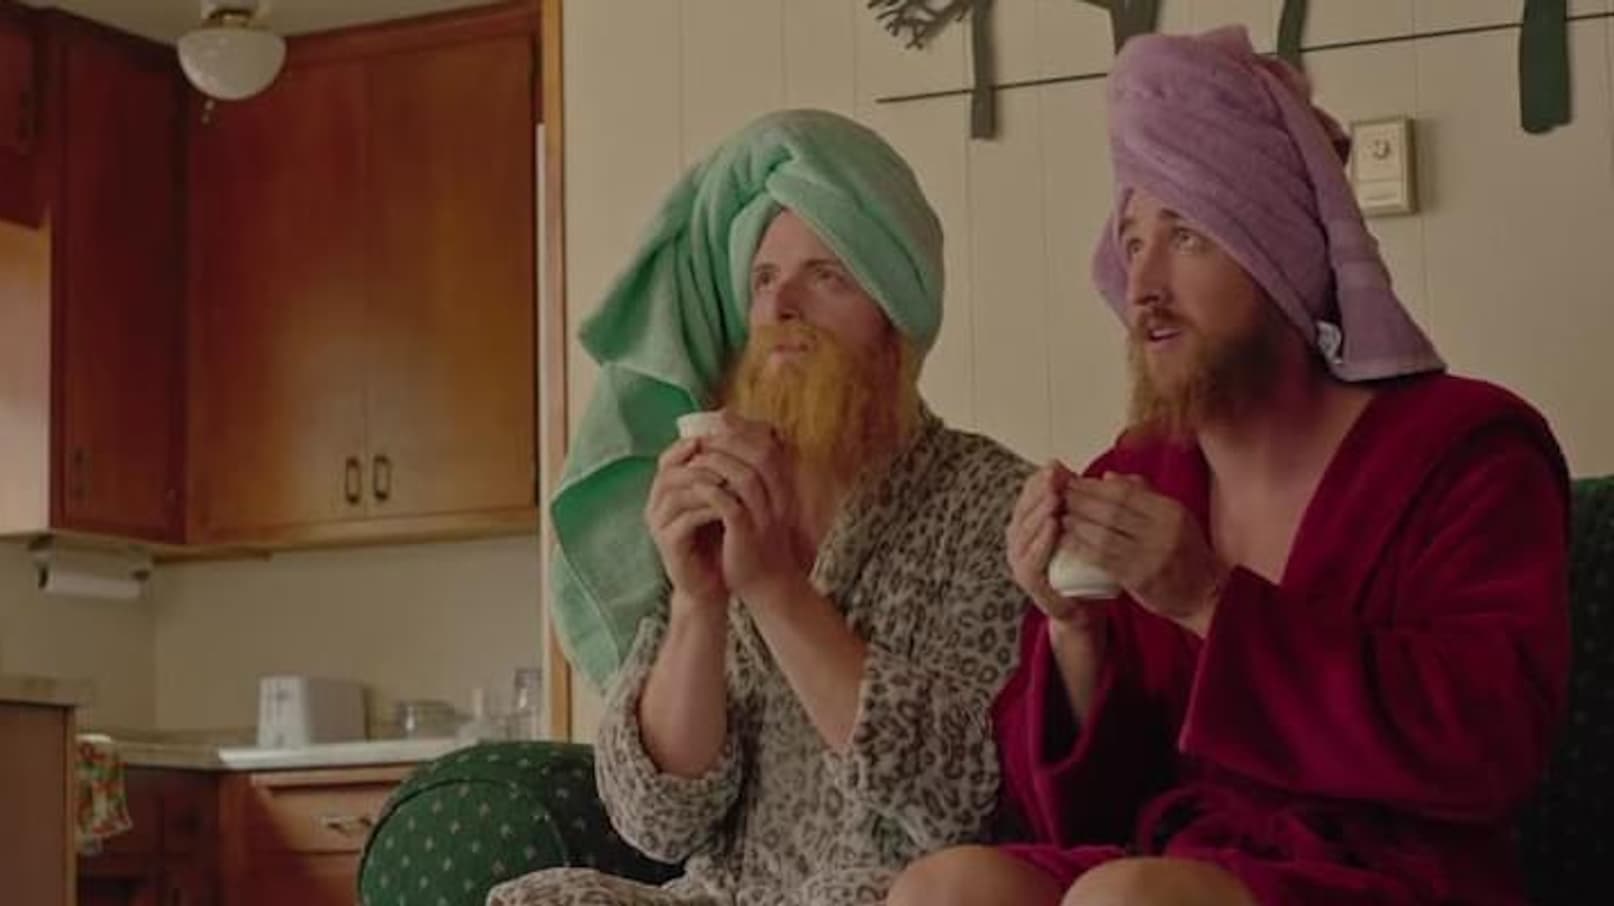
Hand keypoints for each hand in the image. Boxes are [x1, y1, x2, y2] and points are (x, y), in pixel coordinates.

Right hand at [644, 438, 727, 611]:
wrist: (710, 584)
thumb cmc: (716, 540)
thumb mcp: (716, 503)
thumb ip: (716, 476)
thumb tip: (734, 443)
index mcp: (664, 492)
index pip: (668, 460)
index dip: (688, 447)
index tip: (715, 440)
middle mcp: (655, 506)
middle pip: (669, 473)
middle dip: (699, 464)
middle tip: (727, 459)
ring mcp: (659, 525)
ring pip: (675, 493)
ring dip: (704, 484)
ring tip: (731, 480)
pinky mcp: (668, 544)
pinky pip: (684, 519)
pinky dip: (707, 509)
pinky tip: (729, 506)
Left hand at [688, 417, 807, 604]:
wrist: (767, 584)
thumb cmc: (755, 539)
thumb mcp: (757, 505)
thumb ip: (747, 477)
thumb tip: (729, 447)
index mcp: (782, 488)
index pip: (768, 446)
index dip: (744, 429)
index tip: (719, 420)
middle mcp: (779, 498)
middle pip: (760, 455)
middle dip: (729, 440)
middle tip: (702, 437)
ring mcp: (765, 516)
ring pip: (746, 477)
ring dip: (717, 463)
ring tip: (695, 460)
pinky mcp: (748, 535)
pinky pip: (731, 506)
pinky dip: (712, 492)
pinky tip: (696, 486)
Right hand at [1006, 462, 1105, 631]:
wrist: (1086, 605)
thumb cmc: (1088, 565)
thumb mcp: (1092, 529)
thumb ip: (1096, 504)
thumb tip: (1109, 474)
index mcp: (1030, 522)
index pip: (1029, 495)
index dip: (1040, 479)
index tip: (1057, 466)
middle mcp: (1019, 539)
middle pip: (1023, 509)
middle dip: (1038, 491)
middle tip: (1054, 478)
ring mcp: (1020, 560)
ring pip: (1023, 531)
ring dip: (1038, 513)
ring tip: (1054, 498)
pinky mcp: (1028, 581)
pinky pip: (1030, 560)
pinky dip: (1040, 543)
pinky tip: (1053, 528)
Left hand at [1061, 472, 1229, 633]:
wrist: (1206, 594)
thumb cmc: (1187, 554)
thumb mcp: (1176, 517)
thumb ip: (1145, 494)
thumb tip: (1109, 477)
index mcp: (1171, 511)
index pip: (1125, 492)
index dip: (1094, 486)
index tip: (1074, 481)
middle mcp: (1163, 531)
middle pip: (1112, 510)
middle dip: (1081, 500)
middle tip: (1059, 495)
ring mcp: (1151, 556)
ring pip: (1104, 534)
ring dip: (1077, 523)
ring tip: (1061, 515)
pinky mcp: (1139, 578)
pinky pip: (1102, 559)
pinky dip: (1082, 548)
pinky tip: (1068, 541)